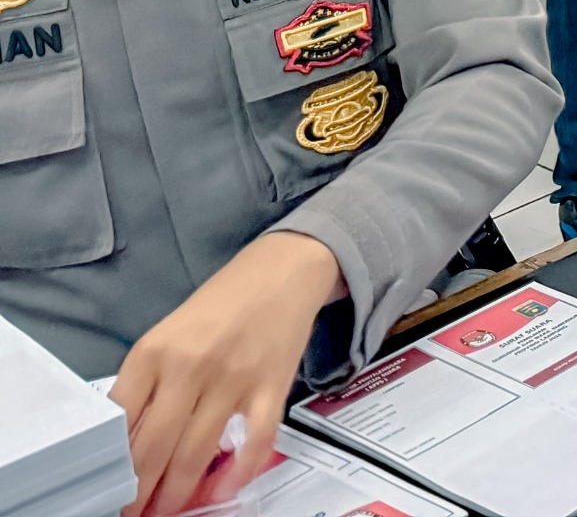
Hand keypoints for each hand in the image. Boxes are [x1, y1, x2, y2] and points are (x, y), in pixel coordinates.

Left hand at [113, 230, 343, 516]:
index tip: (108, 489)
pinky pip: (254, 441)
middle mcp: (190, 365)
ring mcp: (233, 377)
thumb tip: (130, 441)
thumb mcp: (169, 334)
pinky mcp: (272, 385)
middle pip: (154, 447)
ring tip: (167, 510)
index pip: (119, 422)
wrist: (284, 269)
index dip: (111, 464)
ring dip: (178, 493)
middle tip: (134, 512)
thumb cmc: (224, 302)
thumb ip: (148, 382)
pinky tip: (225, 488)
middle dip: (139, 492)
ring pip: (196, 453)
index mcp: (154, 351)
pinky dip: (239, 472)